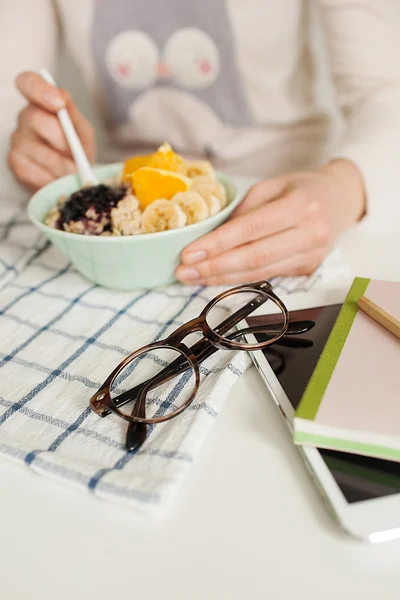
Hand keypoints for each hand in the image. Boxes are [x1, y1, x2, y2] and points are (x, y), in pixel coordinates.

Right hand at [8, 71, 95, 190]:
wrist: (75, 178)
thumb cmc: (78, 150)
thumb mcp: (83, 132)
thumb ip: (74, 116)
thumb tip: (63, 98)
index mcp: (42, 102)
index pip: (28, 82)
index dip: (40, 89)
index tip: (59, 104)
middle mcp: (26, 117)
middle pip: (36, 119)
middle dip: (61, 141)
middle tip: (77, 157)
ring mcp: (17, 139)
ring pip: (38, 150)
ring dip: (61, 166)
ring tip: (72, 173)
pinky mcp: (15, 162)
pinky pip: (33, 171)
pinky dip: (50, 179)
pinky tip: (57, 180)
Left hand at [176, 159, 364, 285]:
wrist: (339, 199)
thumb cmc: (301, 189)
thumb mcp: (271, 186)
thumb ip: (243, 212)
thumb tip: (209, 239)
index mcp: (300, 205)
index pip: (251, 229)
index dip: (217, 244)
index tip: (189, 253)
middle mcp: (310, 233)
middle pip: (254, 257)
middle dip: (215, 267)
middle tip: (184, 272)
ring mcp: (311, 256)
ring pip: (259, 273)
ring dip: (222, 278)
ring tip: (193, 278)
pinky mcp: (307, 270)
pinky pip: (267, 277)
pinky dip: (239, 279)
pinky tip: (217, 278)